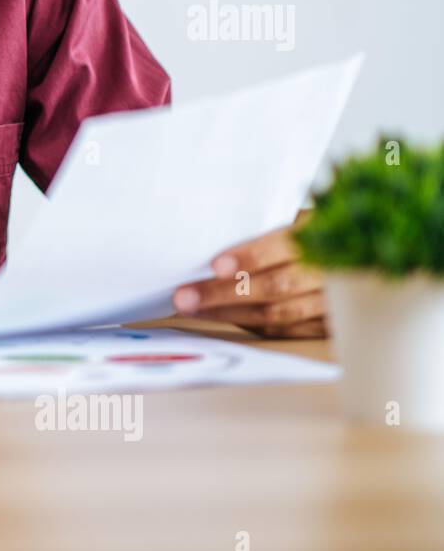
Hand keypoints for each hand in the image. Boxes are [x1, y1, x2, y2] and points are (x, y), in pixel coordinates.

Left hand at [172, 225, 325, 338]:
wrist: (365, 256)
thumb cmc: (322, 233)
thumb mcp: (303, 220)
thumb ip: (270, 231)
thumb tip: (214, 242)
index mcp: (325, 235)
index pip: (284, 246)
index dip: (250, 257)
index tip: (216, 266)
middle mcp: (333, 271)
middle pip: (275, 286)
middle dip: (224, 293)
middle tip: (185, 297)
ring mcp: (336, 303)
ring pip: (279, 313)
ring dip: (231, 313)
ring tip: (193, 310)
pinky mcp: (332, 326)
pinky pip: (288, 330)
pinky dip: (253, 326)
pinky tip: (223, 318)